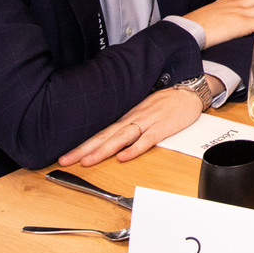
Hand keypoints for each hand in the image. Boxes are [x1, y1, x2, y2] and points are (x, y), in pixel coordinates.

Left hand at [57, 77, 218, 166]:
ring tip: (87, 161)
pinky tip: (124, 157)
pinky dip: (135, 148)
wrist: (188, 91)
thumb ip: (127, 125)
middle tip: (65, 160)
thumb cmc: (166, 103)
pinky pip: (147, 139)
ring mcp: (147, 122)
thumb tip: (108, 139)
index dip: (82, 144)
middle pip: (105, 135)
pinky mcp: (162, 127)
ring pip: (121, 137)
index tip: (64, 155)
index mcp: (127, 117)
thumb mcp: (142, 111)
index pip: (100, 132)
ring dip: (103, 150)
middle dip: (84, 149)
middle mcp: (133, 119)